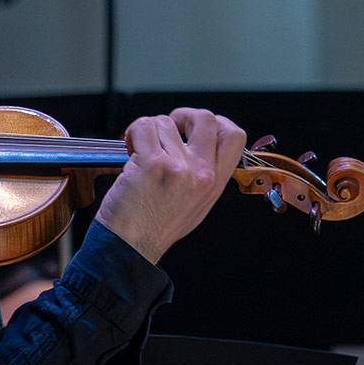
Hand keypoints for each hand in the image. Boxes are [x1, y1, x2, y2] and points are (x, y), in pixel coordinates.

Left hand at [94, 108, 245, 264]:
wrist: (128, 248)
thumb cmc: (153, 228)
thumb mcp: (195, 205)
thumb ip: (202, 176)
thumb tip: (196, 146)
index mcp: (214, 184)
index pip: (235, 137)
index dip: (217, 122)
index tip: (195, 127)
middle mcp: (201, 174)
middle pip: (206, 119)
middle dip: (183, 116)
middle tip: (167, 128)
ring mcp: (178, 168)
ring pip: (165, 123)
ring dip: (148, 132)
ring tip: (139, 153)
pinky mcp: (152, 164)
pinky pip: (144, 127)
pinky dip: (133, 132)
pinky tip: (129, 150)